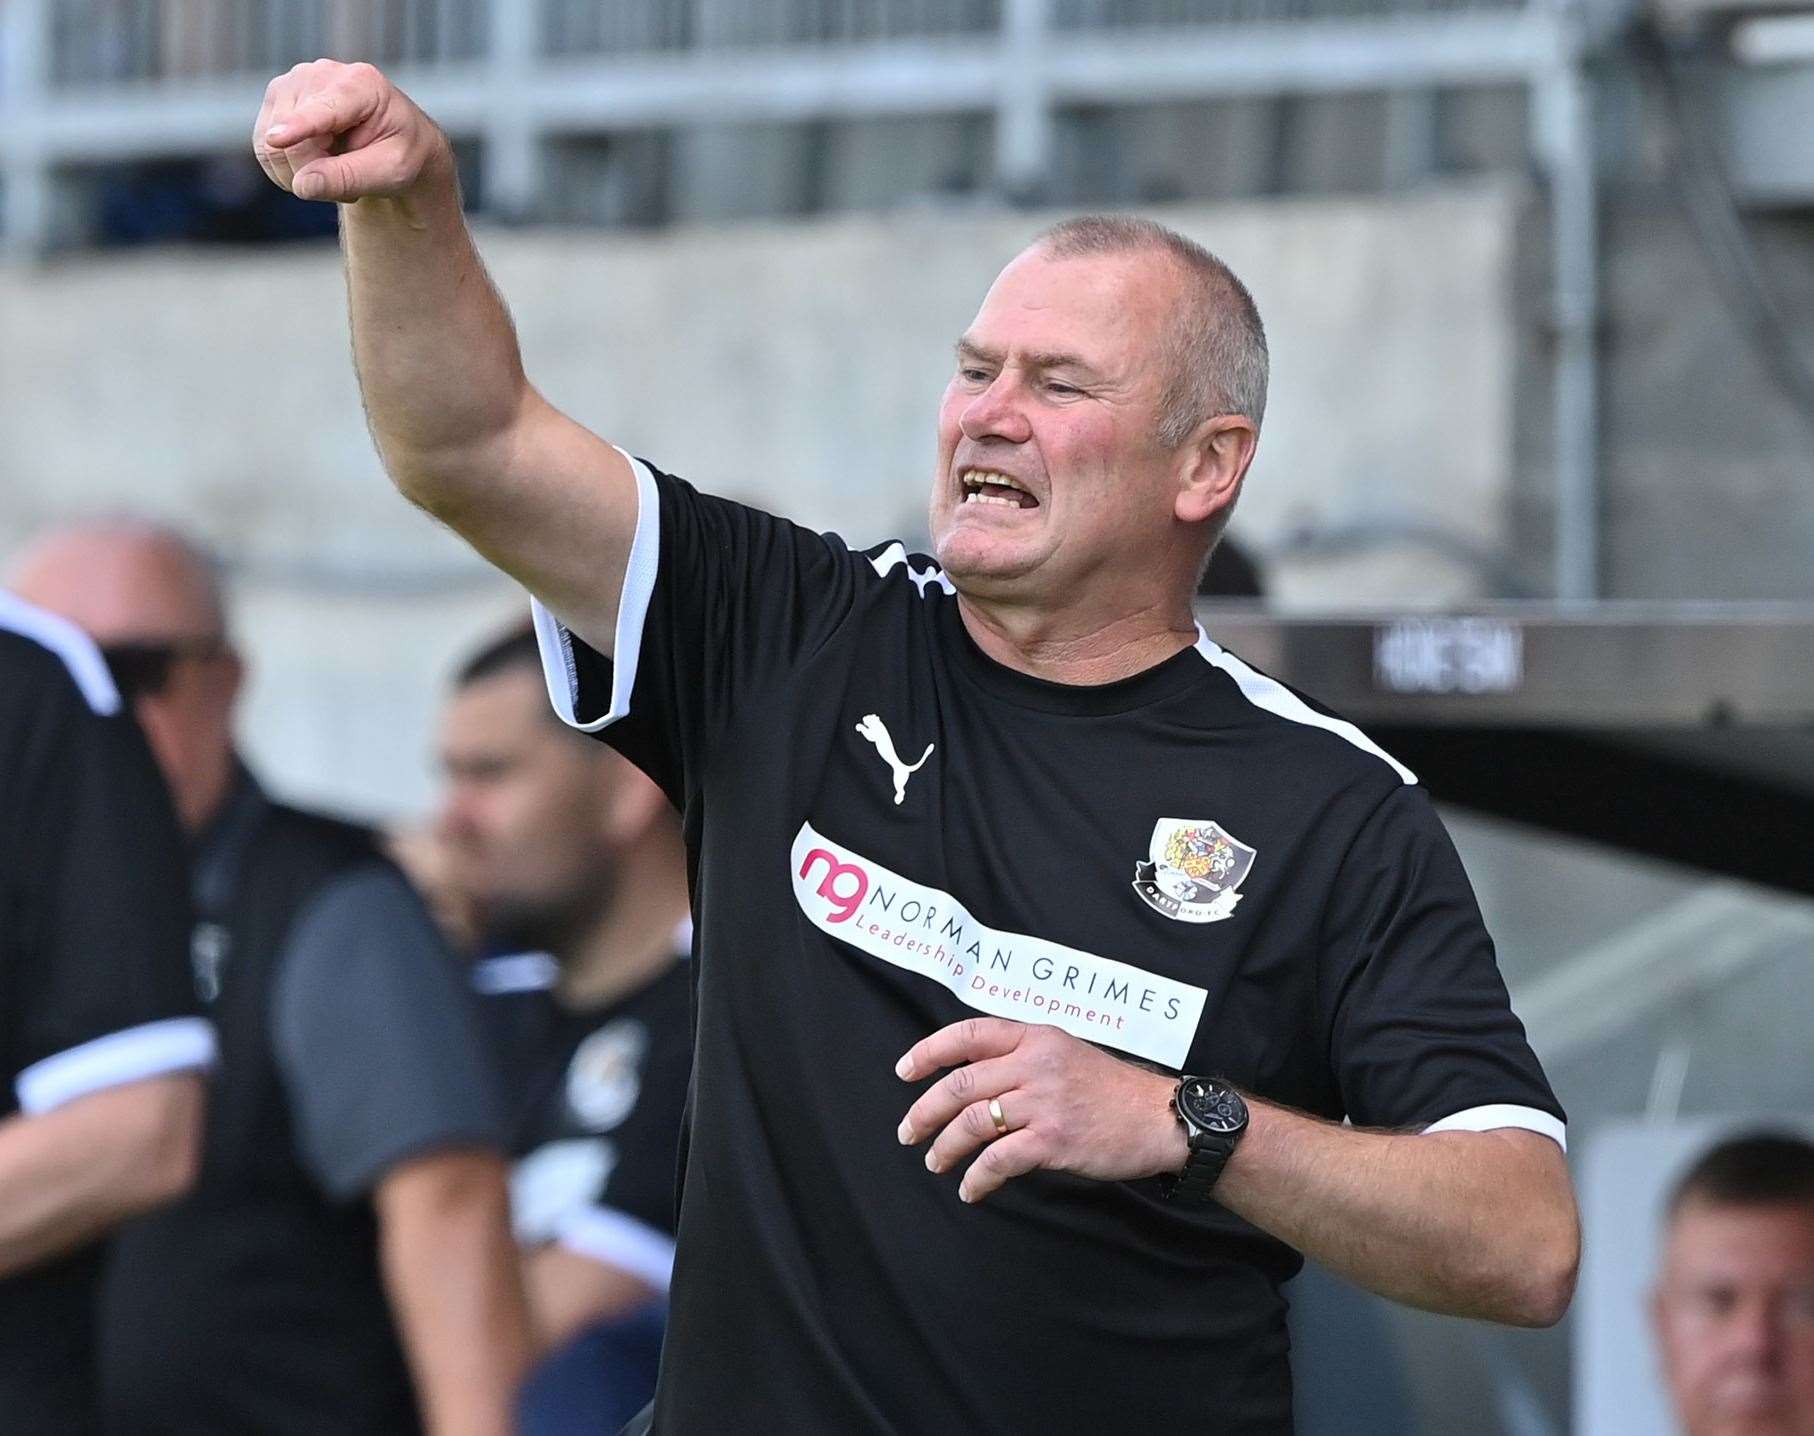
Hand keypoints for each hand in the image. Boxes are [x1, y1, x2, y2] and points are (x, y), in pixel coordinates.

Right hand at [254, 59, 450, 203]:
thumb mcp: (391, 171)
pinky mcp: (275, 99)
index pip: (323, 110)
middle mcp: (320, 74)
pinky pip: (263, 149)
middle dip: (316, 173)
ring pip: (271, 147)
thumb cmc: (399, 152)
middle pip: (293, 140)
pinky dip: (288, 169)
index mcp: (360, 84)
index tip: (276, 140)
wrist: (393, 139)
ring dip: (302, 174)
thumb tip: (302, 185)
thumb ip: (349, 177)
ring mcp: (291, 83)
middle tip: (352, 183)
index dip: (299, 127)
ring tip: (337, 170)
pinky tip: (317, 163)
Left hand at [895, 1018, 1186, 1203]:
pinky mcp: (1054, 1138)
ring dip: (945, 1147)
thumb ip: (1024, 1058)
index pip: (970, 1033)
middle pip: (961, 1083)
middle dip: (925, 1111)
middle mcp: (1035, 1063)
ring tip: (935, 1163)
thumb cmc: (1113, 1090)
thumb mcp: (1067, 1053)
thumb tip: (976, 1078)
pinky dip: (977, 1177)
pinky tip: (971, 1189)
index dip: (930, 1051)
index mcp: (1036, 1037)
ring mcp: (1044, 1101)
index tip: (905, 1071)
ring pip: (972, 1121)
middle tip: (907, 1132)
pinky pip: (999, 1159)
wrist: (1159, 1118)